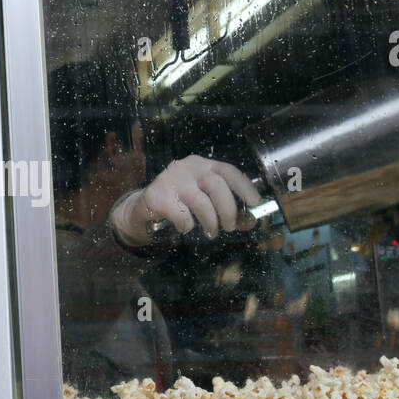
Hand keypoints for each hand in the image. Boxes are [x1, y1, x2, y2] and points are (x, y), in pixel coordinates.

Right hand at [110, 156, 261, 245]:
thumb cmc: (179, 203)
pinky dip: (188, 226)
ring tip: (211, 232)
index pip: (229, 170)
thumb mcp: (205, 202)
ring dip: (210, 221)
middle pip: (216, 185)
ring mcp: (171, 180)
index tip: (256, 203)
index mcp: (203, 165)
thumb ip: (228, 210)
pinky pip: (181, 214)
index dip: (244, 187)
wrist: (142, 208)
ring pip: (200, 201)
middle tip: (230, 226)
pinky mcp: (157, 196)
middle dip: (228, 209)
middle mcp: (188, 168)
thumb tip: (251, 222)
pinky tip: (185, 228)